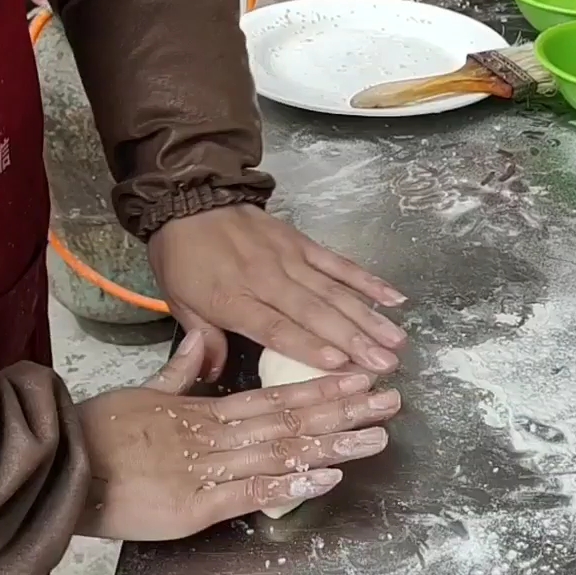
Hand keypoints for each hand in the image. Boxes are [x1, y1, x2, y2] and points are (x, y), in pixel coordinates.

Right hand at [73, 329, 401, 540]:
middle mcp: (217, 435)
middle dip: (344, 410)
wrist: (58, 467)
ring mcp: (208, 469)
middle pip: (292, 419)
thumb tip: (198, 339)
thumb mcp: (140, 395)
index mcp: (206, 411)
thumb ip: (177, 371)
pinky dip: (289, 484)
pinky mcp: (195, 506)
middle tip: (391, 399)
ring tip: (377, 436)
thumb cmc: (96, 433)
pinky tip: (327, 476)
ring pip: (281, 451)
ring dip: (333, 443)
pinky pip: (250, 492)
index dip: (321, 387)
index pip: (276, 395)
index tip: (360, 378)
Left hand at [149, 204, 408, 378]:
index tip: (341, 363)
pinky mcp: (303, 242)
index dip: (309, 346)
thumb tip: (215, 376)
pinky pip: (340, 264)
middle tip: (385, 364)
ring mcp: (290, 258)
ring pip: (335, 291)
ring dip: (369, 317)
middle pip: (315, 313)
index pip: (276, 328)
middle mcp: (267, 279)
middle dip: (354, 340)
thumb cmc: (183, 258)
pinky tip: (394, 299)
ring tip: (396, 341)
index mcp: (233, 299)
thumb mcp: (179, 303)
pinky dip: (368, 281)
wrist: (189, 198)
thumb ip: (204, 340)